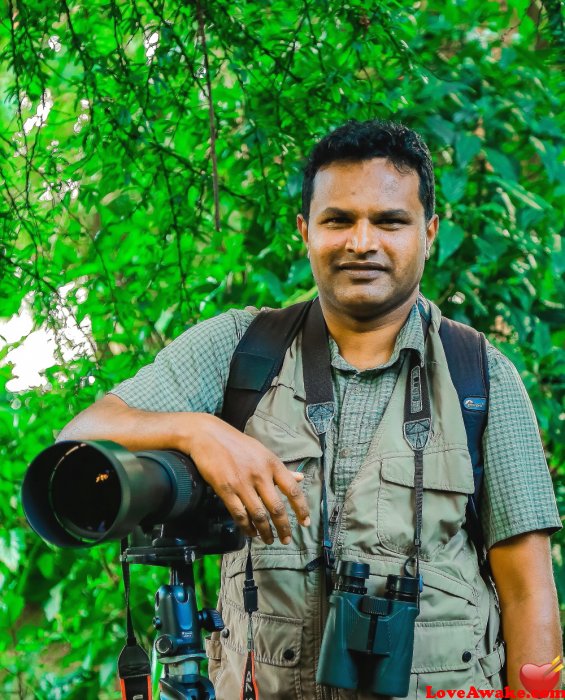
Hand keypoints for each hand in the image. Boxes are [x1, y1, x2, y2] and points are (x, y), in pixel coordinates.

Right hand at [179, 413, 310, 544]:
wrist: (208, 436)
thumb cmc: (238, 444)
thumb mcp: (263, 452)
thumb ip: (282, 468)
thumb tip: (301, 478)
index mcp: (272, 464)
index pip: (292, 490)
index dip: (301, 509)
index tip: (305, 523)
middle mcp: (260, 474)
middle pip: (277, 508)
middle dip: (284, 528)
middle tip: (286, 539)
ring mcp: (242, 483)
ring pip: (259, 515)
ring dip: (265, 532)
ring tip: (269, 540)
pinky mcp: (225, 489)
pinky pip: (239, 514)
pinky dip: (247, 527)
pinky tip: (251, 533)